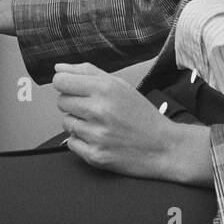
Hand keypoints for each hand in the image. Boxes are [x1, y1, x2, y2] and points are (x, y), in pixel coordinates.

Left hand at [53, 62, 209, 183]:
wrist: (164, 147)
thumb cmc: (143, 116)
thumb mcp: (120, 86)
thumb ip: (87, 72)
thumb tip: (59, 67)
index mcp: (105, 89)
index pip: (61, 81)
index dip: (64, 83)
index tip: (71, 87)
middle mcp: (99, 110)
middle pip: (61, 101)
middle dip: (73, 103)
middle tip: (93, 108)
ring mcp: (96, 135)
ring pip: (65, 122)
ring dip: (78, 123)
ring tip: (99, 124)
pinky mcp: (95, 155)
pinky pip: (71, 143)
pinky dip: (81, 141)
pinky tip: (99, 138)